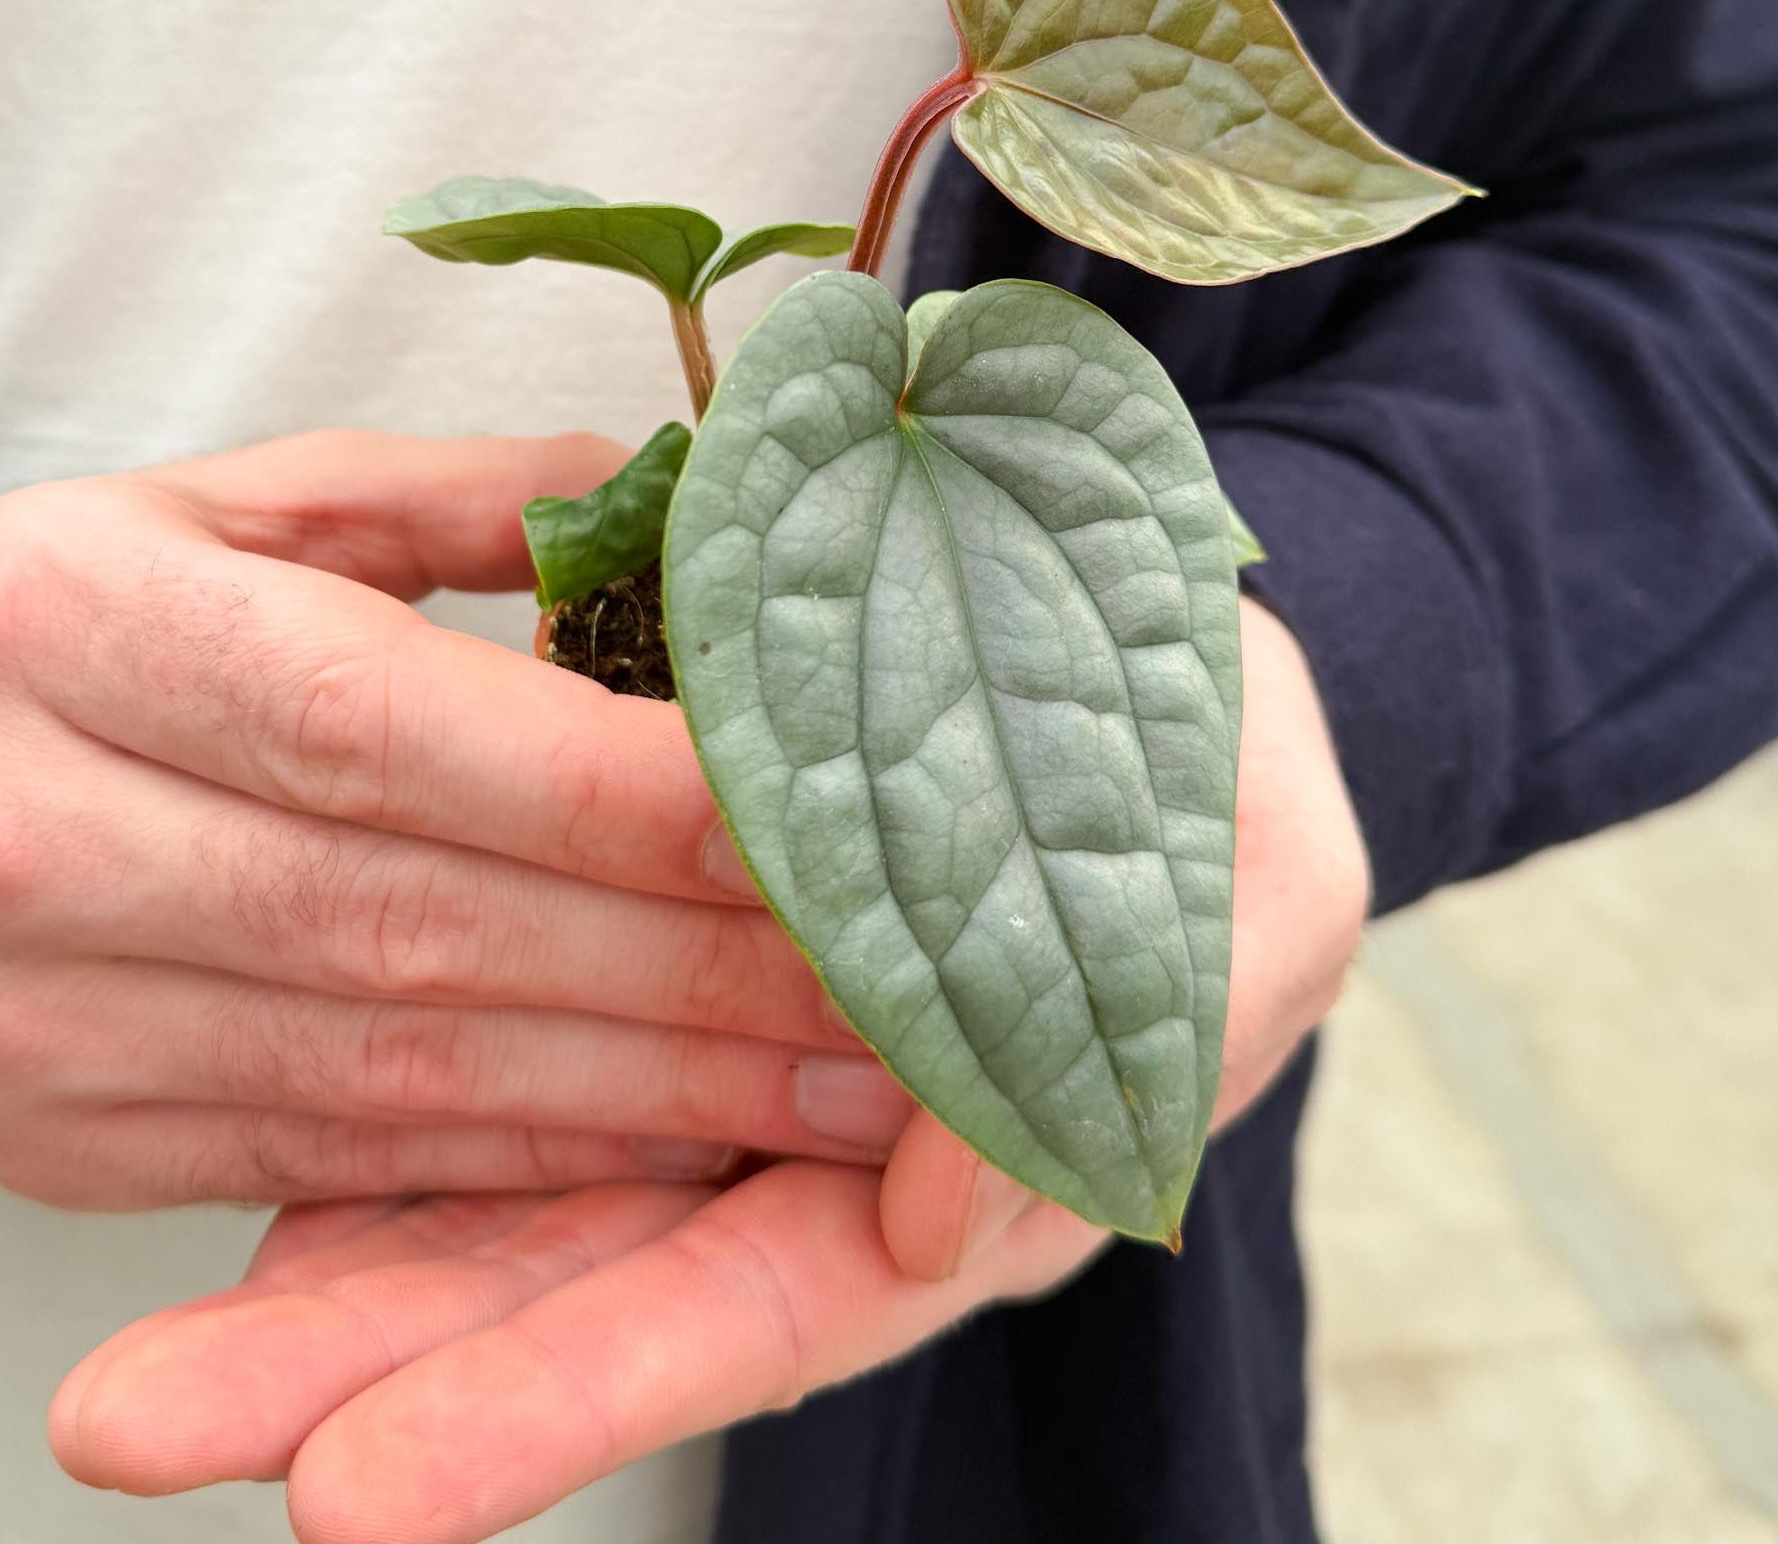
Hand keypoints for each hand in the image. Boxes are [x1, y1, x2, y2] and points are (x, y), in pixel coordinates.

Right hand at [0, 433, 909, 1210]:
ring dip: (653, 1094)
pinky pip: (335, 1160)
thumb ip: (429, 494)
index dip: (630, 790)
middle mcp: (58, 836)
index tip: (835, 819)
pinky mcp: (77, 1127)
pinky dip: (528, 1166)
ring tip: (855, 1098)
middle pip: (429, 920)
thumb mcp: (201, 503)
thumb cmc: (33, 620)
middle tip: (915, 986)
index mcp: (93, 633)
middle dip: (696, 971)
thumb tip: (653, 485)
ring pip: (401, 1070)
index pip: (403, 726)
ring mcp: (56, 1010)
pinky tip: (682, 1152)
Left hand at [49, 599, 1366, 1542]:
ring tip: (151, 1370)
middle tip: (163, 1429)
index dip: (565, 1388)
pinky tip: (260, 1189)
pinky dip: (405, 1139)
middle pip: (593, 1287)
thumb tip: (940, 1223)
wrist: (1163, 680)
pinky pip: (537, 1068)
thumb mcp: (1260, 892)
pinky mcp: (680, 966)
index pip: (748, 1298)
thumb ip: (1160, 1030)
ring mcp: (739, 1069)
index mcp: (969, 1166)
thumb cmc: (1225, 789)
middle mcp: (824, 1155)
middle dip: (389, 1374)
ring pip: (536, 1194)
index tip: (367, 1484)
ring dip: (347, 1280)